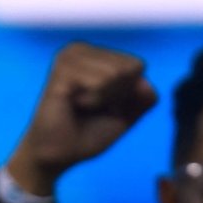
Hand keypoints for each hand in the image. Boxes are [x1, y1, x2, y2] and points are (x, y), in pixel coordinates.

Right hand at [7, 42, 156, 195]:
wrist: (58, 154)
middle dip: (116, 95)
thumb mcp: (126, 116)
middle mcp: (79, 49)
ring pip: (115, 73)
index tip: (103, 105)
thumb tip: (145, 84)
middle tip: (90, 107)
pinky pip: (99, 83)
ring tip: (80, 106)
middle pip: (128, 68)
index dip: (127, 93)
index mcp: (93, 54)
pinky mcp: (61, 72)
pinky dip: (93, 101)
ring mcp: (68, 58)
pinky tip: (72, 104)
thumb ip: (144, 99)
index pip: (136, 65)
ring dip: (103, 99)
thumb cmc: (87, 133)